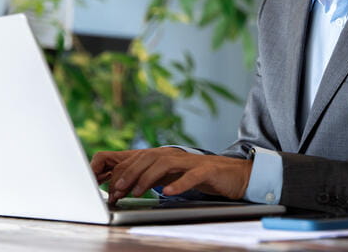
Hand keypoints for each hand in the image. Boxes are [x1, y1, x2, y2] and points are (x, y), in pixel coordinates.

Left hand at [90, 147, 252, 205]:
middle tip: (118, 190)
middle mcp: (178, 155)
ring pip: (166, 163)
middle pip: (149, 157)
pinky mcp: (207, 171)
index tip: (112, 189)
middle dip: (130, 173)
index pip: (140, 159)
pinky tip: (168, 192)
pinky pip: (191, 175)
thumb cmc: (202, 176)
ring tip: (137, 191)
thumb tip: (129, 186)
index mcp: (168, 156)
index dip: (124, 172)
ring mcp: (192, 162)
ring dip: (148, 177)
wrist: (235, 175)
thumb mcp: (175, 175)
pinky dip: (179, 183)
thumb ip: (155, 177)